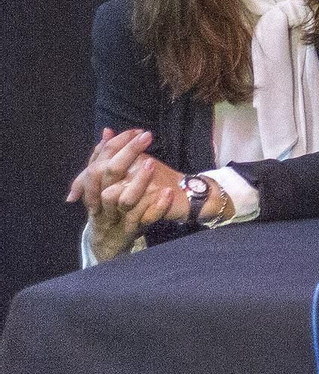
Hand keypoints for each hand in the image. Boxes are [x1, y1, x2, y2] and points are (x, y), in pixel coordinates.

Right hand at [66, 129, 176, 259]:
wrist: (111, 242)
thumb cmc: (113, 205)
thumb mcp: (110, 181)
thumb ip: (107, 158)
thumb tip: (107, 132)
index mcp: (95, 188)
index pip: (100, 161)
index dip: (117, 145)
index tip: (137, 131)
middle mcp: (101, 202)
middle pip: (109, 175)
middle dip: (127, 154)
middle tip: (146, 137)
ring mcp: (116, 217)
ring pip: (124, 199)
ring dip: (139, 180)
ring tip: (153, 163)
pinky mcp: (132, 229)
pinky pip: (144, 218)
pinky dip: (157, 206)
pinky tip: (168, 193)